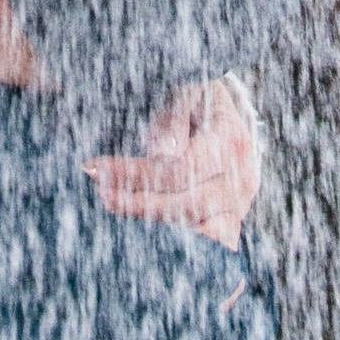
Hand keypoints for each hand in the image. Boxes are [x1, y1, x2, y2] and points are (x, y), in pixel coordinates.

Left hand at [85, 75, 261, 249]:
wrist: (229, 117)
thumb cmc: (199, 101)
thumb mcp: (186, 95)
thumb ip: (174, 122)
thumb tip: (163, 154)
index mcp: (230, 142)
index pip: (177, 169)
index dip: (135, 172)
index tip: (98, 168)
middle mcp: (241, 180)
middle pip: (184, 204)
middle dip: (135, 201)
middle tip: (102, 192)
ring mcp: (239, 206)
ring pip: (193, 229)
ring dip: (149, 222)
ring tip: (115, 206)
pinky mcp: (232, 223)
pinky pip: (206, 244)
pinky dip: (176, 242)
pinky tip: (144, 235)